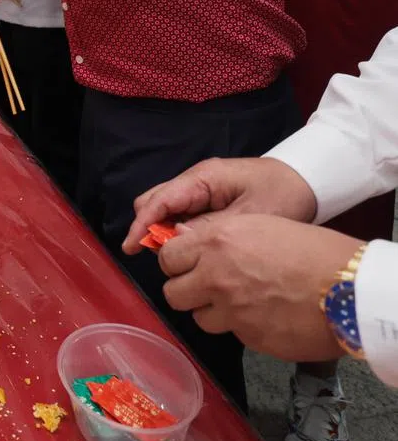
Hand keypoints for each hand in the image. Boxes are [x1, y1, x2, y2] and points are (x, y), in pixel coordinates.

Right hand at [123, 156, 317, 253]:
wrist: (308, 181)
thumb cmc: (282, 195)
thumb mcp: (251, 216)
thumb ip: (213, 228)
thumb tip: (178, 242)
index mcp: (203, 178)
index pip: (160, 199)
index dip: (142, 224)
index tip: (130, 248)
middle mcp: (196, 181)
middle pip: (155, 201)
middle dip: (149, 228)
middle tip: (160, 260)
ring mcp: (201, 190)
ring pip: (166, 209)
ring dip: (163, 232)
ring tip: (175, 261)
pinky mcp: (209, 200)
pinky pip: (182, 215)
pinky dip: (178, 232)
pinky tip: (189, 252)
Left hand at [158, 213, 360, 361]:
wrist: (347, 289)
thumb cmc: (308, 249)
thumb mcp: (258, 224)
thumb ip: (216, 234)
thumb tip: (185, 240)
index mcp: (215, 242)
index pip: (167, 257)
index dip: (175, 262)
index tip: (185, 264)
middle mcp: (215, 277)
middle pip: (173, 293)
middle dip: (185, 290)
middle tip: (204, 287)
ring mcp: (231, 311)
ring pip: (198, 318)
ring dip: (212, 312)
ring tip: (237, 302)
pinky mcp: (249, 338)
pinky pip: (232, 333)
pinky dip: (241, 326)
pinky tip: (262, 315)